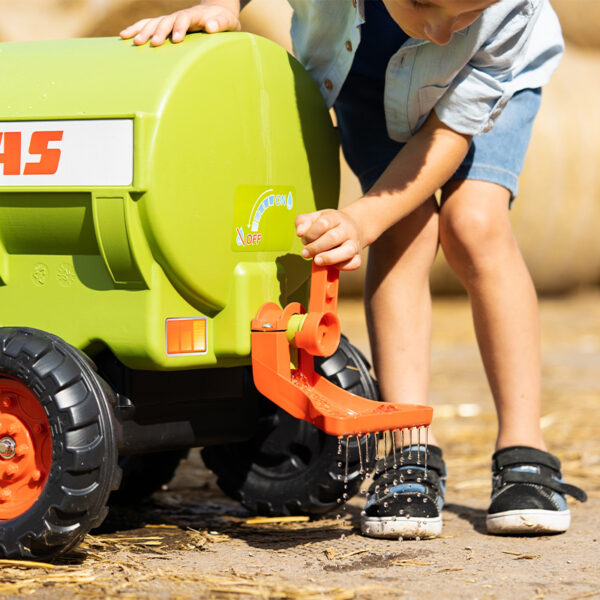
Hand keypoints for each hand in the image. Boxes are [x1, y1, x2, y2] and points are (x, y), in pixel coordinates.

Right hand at [120, 3, 240, 46]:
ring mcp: (171, 20)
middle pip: (166, 20)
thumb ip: (220, 23)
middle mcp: (179, 16)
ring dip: (143, 31)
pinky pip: (148, 25)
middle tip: (153, 43)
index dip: (180, 27)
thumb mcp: (228, 23)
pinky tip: (123, 36)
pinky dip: (136, 29)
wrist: (216, 14)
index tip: (177, 39)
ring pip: (154, 22)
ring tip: (134, 42)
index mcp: (195, 15)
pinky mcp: (165, 25)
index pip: (184, 18)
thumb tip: (210, 27)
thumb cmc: (223, 22)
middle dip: (159, 31)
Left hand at [295, 209, 363, 270]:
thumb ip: (303, 222)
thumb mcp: (315, 217)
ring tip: (317, 261)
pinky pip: (354, 263)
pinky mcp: (358, 256)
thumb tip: (300, 232)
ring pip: (347, 251)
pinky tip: (331, 265)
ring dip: (330, 258)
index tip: (304, 240)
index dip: (311, 233)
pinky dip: (342, 267)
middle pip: (333, 237)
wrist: (354, 225)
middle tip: (305, 253)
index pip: (324, 223)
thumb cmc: (330, 225)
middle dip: (316, 247)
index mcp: (336, 218)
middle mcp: (347, 230)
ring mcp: (354, 243)